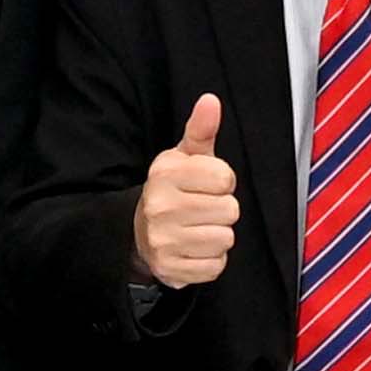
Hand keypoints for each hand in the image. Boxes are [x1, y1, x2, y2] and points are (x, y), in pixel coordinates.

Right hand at [135, 92, 240, 287]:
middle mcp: (159, 206)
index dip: (222, 182)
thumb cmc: (173, 190)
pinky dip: (211, 261)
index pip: (225, 178)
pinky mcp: (170, 269)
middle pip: (229, 210)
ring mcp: (163, 240)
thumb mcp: (185, 157)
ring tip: (198, 228)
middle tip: (202, 209)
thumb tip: (210, 101)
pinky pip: (215, 267)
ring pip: (225, 239)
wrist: (140, 233)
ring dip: (218, 235)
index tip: (206, 185)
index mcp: (165, 174)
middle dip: (222, 210)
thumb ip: (201, 129)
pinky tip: (194, 249)